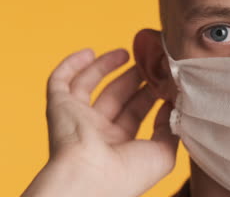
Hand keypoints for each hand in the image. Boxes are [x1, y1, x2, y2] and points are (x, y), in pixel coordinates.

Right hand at [22, 48, 178, 196]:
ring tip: (125, 53)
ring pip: (87, 85)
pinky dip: (71, 65)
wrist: (90, 177)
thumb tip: (170, 105)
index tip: (164, 78)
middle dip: (132, 78)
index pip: (134, 113)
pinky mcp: (58, 105)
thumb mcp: (162, 153)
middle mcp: (96, 130)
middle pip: (114, 96)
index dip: (148, 94)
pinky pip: (59, 81)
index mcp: (118, 144)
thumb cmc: (127, 173)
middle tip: (149, 61)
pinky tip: (89, 52)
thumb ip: (168, 127)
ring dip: (105, 67)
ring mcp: (76, 117)